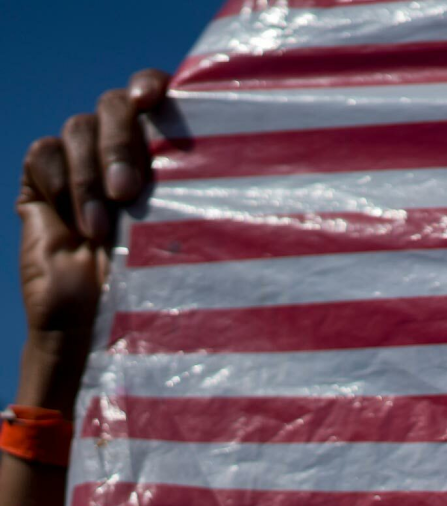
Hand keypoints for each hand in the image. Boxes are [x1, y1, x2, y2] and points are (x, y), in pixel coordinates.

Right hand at [14, 69, 167, 408]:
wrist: (106, 325)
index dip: (150, 83)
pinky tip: (80, 226)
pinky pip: (44, 154)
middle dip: (121, 143)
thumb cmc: (165, 284)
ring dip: (90, 176)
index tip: (155, 94)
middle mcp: (121, 149)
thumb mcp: (186, 230)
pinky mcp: (41, 181)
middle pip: (113, 106)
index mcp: (163, 152)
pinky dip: (63, 185)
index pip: (153, 94)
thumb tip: (248, 158)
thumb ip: (197, 188)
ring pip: (78, 128)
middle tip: (130, 192)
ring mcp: (80, 162)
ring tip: (105, 227)